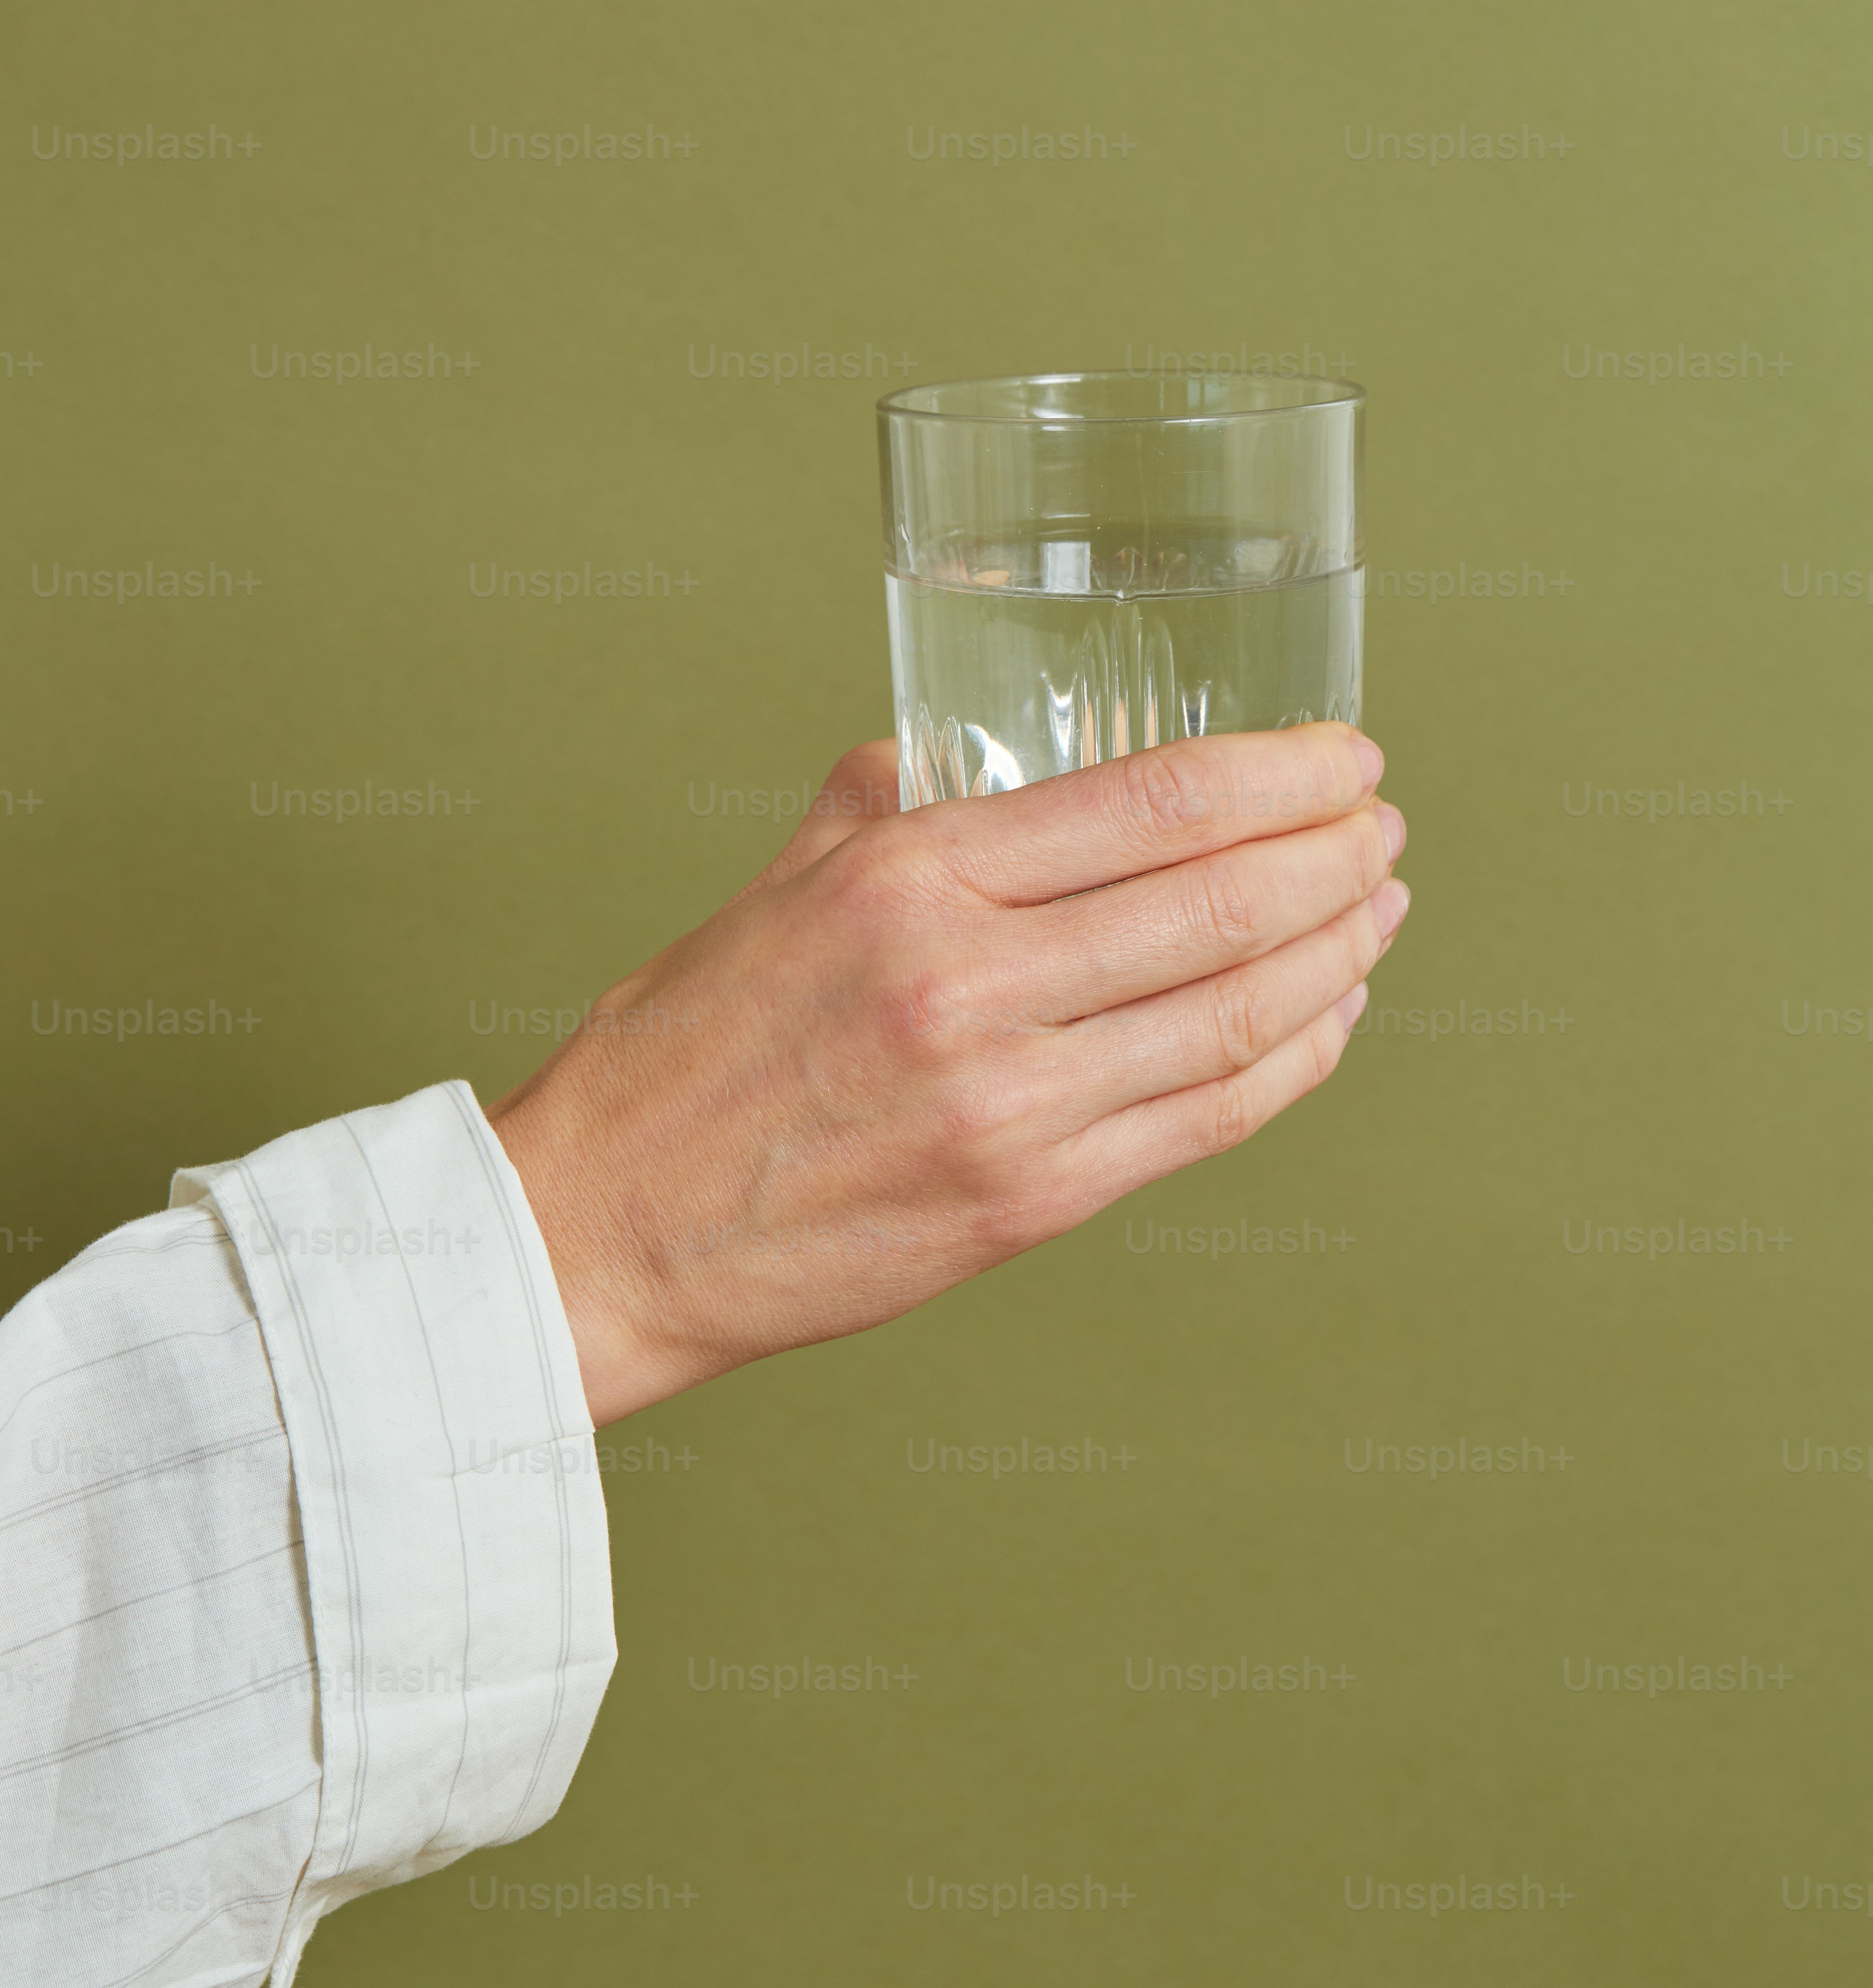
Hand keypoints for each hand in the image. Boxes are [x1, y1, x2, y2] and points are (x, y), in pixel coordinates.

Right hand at [489, 724, 1407, 1423]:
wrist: (606, 1232)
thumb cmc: (677, 1056)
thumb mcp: (772, 889)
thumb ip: (877, 810)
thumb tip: (954, 756)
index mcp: (910, 881)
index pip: (1152, 803)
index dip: (1277, 775)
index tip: (1339, 755)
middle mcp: (973, 987)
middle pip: (1219, 902)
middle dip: (1332, 851)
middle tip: (1382, 821)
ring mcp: (1010, 1105)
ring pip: (1236, 1014)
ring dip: (1335, 952)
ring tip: (1378, 906)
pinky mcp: (1028, 1204)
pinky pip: (1206, 1121)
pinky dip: (1292, 1063)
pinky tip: (1328, 1020)